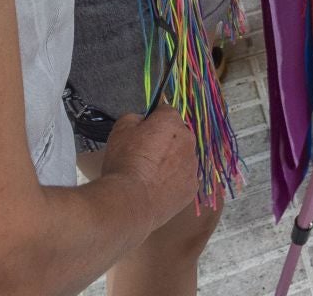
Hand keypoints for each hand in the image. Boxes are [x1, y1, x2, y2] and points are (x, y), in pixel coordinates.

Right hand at [93, 106, 196, 230]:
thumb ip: (135, 117)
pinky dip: (174, 182)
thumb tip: (143, 121)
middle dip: (164, 141)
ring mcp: (192, 166)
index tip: (142, 132)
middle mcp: (188, 141)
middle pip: (177, 135)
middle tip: (144, 155)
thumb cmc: (125, 161)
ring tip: (150, 175)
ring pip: (182, 158)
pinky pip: (183, 179)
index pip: (165, 111)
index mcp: (172, 122)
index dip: (152, 121)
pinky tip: (157, 188)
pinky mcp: (192, 188)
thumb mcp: (120, 128)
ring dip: (171, 162)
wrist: (130, 200)